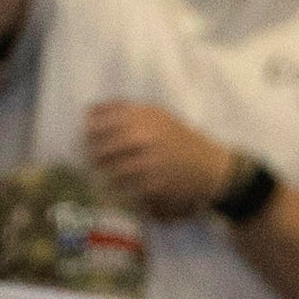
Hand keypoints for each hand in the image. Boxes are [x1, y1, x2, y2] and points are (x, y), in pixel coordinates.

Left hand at [81, 100, 241, 219]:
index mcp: (143, 114)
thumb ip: (125, 110)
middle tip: (92, 159)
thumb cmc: (180, 139)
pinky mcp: (153, 183)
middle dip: (92, 153)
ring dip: (103, 173)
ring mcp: (149, 160)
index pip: (99, 118)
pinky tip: (120, 186)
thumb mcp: (157, 115)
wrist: (210, 166)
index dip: (89, 128)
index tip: (88, 135)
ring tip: (103, 174)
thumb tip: (89, 111)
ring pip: (110, 168)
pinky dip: (119, 187)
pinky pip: (125, 186)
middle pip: (100, 145)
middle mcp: (144, 134)